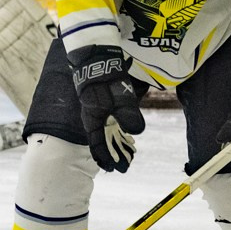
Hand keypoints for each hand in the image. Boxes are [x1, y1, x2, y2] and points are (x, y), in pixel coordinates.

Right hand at [68, 46, 142, 171]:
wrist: (98, 60)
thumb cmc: (105, 79)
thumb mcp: (119, 97)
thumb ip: (128, 114)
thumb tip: (137, 132)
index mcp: (93, 120)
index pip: (97, 145)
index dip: (105, 158)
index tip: (114, 169)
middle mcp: (94, 119)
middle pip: (102, 143)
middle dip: (113, 156)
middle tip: (124, 168)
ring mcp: (99, 113)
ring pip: (107, 135)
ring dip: (116, 146)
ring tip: (128, 156)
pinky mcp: (105, 106)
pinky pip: (110, 126)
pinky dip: (118, 135)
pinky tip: (128, 137)